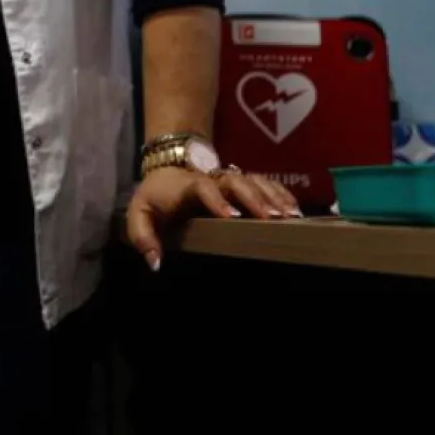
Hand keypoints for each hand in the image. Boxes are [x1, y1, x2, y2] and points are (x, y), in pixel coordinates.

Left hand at [127, 166, 301, 270]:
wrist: (168, 171)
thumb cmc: (155, 198)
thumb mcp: (139, 214)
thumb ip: (143, 236)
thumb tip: (156, 263)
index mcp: (187, 186)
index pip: (202, 187)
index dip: (217, 199)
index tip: (232, 216)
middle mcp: (212, 179)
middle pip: (236, 181)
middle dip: (254, 198)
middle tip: (271, 217)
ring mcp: (229, 179)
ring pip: (255, 180)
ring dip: (273, 196)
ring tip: (291, 216)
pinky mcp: (243, 182)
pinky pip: (266, 183)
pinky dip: (281, 194)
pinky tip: (295, 210)